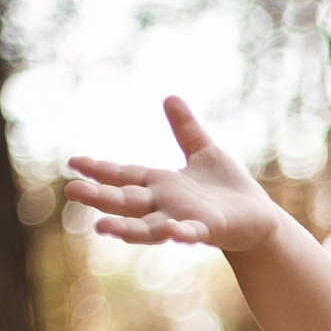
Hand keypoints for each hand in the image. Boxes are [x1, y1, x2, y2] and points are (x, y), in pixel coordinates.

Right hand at [66, 97, 282, 262]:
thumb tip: (170, 97)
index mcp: (161, 185)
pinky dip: (180, 232)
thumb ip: (186, 130)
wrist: (259, 218)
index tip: (73, 162)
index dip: (100, 170)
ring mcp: (184, 220)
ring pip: (149, 226)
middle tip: (72, 191)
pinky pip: (191, 233)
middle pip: (127, 201)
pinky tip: (170, 231)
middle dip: (100, 197)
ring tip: (102, 228)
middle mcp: (166, 205)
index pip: (124, 176)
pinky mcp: (209, 230)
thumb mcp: (204, 153)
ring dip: (127, 228)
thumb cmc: (229, 190)